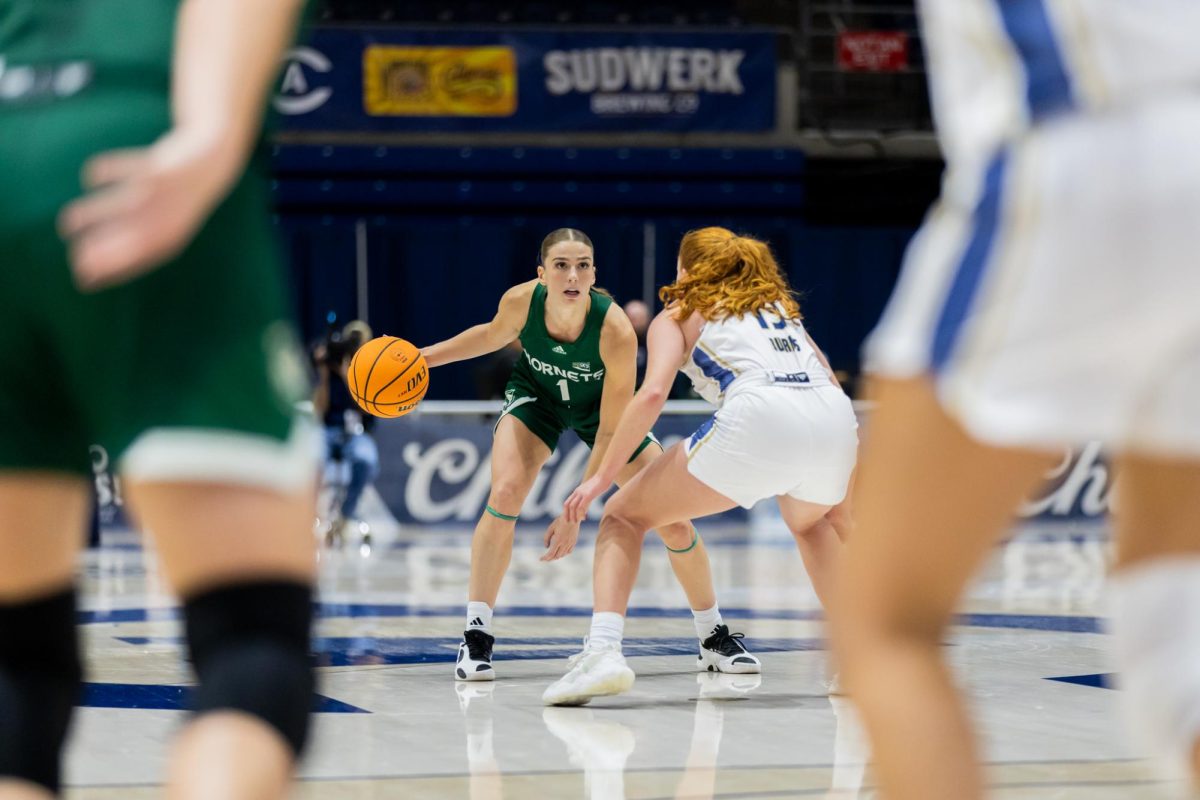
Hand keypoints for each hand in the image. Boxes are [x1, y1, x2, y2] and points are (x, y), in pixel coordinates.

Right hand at [58, 126, 242, 291]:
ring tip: (69, 223)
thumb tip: (89, 280)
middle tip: (72, 249)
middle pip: (115, 241)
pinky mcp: (149, 167)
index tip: (80, 275)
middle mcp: (162, 221)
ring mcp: (155, 194)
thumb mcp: (162, 237)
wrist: (208, 167)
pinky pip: (105, 171)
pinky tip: (93, 181)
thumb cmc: (173, 209)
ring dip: (80, 218)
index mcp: (166, 242)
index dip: (100, 271)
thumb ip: (130, 258)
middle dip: (86, 250)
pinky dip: (93, 175)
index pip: (125, 264)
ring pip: (105, 208)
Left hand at [540, 515, 579, 561]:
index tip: (540, 559)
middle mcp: (564, 543)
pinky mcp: (574, 542)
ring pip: (562, 555)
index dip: (545, 558)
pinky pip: (569, 551)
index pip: (550, 554)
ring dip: (557, 556)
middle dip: (550, 558)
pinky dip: (564, 553)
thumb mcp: (551, 528)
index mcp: (557, 540)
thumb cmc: (560, 521)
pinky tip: (560, 551)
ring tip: (552, 555)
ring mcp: (570, 543)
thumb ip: (546, 538)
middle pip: (556, 556)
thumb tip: (546, 547)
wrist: (573, 516)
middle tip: (545, 558)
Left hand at [563, 474, 610, 523]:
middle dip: (567, 515)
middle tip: (569, 522)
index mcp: (577, 491)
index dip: (566, 511)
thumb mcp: (590, 490)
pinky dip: (581, 513)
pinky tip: (584, 517)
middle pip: (567, 505)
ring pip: (573, 506)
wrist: (604, 475)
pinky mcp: (588, 495)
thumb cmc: (600, 483)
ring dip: (573, 515)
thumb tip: (587, 502)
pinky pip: (581, 506)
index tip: (567, 518)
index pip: (567, 502)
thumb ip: (587, 496)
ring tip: (576, 522)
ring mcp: (582, 493)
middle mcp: (577, 492)